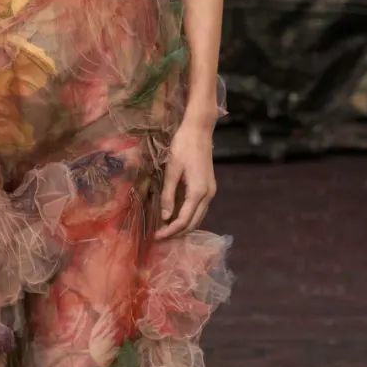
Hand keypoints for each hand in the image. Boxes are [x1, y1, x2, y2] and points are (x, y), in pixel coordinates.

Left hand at [155, 115, 216, 239]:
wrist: (199, 130)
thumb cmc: (183, 146)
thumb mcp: (172, 170)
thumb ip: (168, 195)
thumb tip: (165, 217)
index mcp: (198, 192)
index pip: (183, 220)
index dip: (170, 231)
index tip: (156, 237)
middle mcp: (208, 195)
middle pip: (194, 223)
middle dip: (177, 233)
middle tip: (160, 237)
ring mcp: (210, 191)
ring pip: (198, 217)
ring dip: (183, 226)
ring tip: (166, 229)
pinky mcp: (209, 187)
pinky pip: (199, 208)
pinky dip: (188, 216)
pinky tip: (176, 216)